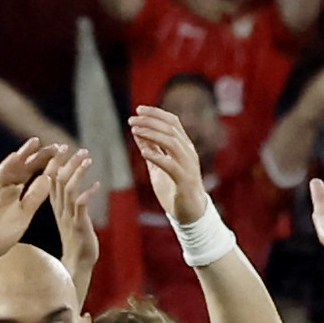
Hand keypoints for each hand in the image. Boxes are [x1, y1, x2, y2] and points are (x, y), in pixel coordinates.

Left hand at [125, 102, 220, 238]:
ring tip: (135, 131)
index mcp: (184, 146)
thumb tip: (137, 132)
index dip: (156, 113)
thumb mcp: (159, 165)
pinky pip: (171, 165)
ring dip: (152, 134)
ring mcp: (188, 165)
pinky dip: (157, 156)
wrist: (191, 213)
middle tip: (133, 120)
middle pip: (170, 129)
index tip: (138, 109)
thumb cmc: (174, 188)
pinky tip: (144, 153)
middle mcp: (188, 152)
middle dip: (150, 121)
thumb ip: (151, 148)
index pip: (173, 122)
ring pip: (171, 142)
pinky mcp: (184, 180)